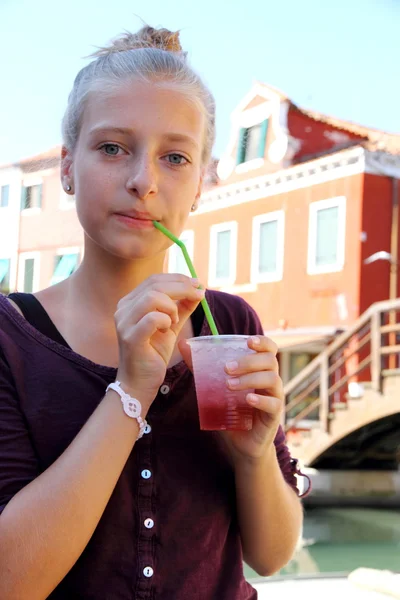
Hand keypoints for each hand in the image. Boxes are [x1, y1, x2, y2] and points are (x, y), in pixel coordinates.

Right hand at [115, 274, 203, 408]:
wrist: (139, 383)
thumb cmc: (153, 354)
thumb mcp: (171, 326)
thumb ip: (182, 307)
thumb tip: (199, 289)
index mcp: (130, 302)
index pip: (154, 280)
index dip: (178, 279)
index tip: (198, 284)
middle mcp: (123, 309)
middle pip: (154, 285)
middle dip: (182, 287)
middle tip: (199, 295)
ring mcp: (124, 323)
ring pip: (152, 298)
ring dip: (172, 307)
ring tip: (175, 321)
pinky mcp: (130, 338)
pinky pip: (152, 318)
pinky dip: (166, 320)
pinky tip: (168, 330)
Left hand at [179, 335, 282, 465]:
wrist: (240, 442)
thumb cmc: (230, 409)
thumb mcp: (214, 385)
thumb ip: (201, 365)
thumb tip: (183, 344)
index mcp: (259, 368)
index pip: (269, 348)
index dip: (262, 342)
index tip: (248, 341)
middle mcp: (270, 379)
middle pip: (270, 360)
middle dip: (248, 361)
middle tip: (226, 368)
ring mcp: (274, 396)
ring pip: (272, 379)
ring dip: (250, 379)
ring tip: (229, 385)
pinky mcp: (273, 415)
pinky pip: (274, 403)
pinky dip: (260, 400)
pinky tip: (247, 400)